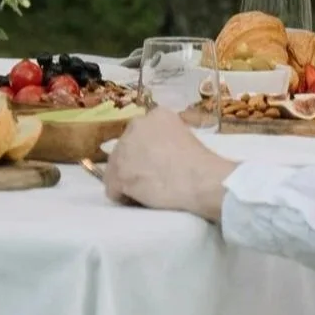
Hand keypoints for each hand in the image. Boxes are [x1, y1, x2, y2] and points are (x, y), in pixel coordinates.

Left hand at [102, 108, 236, 219]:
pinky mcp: (119, 173)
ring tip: (146, 191)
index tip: (156, 163)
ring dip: (128, 180)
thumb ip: (166, 137)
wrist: (201, 179)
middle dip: (134, 164)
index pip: (140, 134)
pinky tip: (140, 199)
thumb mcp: (186, 135)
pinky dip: (124, 197)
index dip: (145, 151)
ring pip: (115, 169)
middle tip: (151, 178)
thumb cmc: (201, 162)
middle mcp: (136, 126)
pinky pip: (113, 188)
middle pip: (124, 150)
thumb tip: (158, 151)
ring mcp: (124, 150)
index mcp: (155, 115)